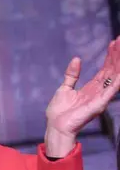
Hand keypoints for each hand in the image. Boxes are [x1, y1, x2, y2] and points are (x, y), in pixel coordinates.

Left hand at [44, 37, 119, 156]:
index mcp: (92, 88)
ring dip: (119, 63)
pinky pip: (111, 91)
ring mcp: (100, 98)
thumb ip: (72, 74)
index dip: (110, 56)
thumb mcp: (65, 88)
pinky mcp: (98, 104)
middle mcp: (99, 92)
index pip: (105, 69)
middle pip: (112, 70)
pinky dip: (118, 81)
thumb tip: (77, 59)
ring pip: (114, 77)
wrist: (55, 126)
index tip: (114, 42)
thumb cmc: (59, 112)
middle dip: (117, 56)